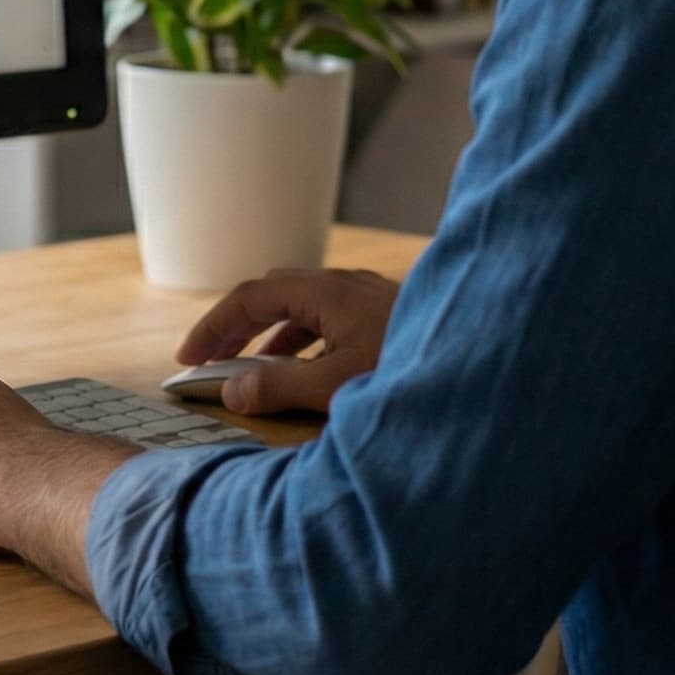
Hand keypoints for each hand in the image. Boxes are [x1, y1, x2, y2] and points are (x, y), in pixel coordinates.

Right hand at [178, 266, 400, 415]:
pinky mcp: (384, 316)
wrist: (487, 364)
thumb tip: (232, 389)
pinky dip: (300, 340)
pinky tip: (306, 370)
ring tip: (250, 369)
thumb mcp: (336, 388)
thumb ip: (279, 387)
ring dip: (269, 334)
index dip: (214, 326)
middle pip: (272, 293)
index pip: (250, 296)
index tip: (188, 357)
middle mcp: (344, 285)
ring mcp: (367, 297)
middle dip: (236, 326)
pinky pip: (327, 319)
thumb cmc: (410, 373)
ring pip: (302, 306)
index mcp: (326, 292)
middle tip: (208, 361)